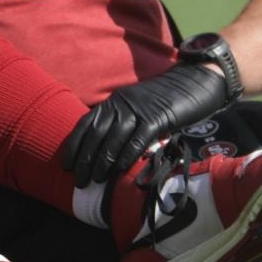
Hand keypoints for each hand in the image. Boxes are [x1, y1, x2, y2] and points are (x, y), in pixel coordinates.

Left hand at [63, 58, 239, 185]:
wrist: (195, 81)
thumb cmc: (166, 100)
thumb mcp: (137, 108)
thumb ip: (123, 124)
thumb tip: (108, 151)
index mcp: (114, 102)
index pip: (86, 124)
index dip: (74, 145)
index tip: (66, 165)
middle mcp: (122, 105)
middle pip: (96, 134)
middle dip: (85, 159)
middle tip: (78, 180)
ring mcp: (139, 110)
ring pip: (114, 138)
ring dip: (102, 161)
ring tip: (95, 180)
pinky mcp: (158, 117)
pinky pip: (138, 138)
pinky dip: (128, 155)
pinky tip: (120, 170)